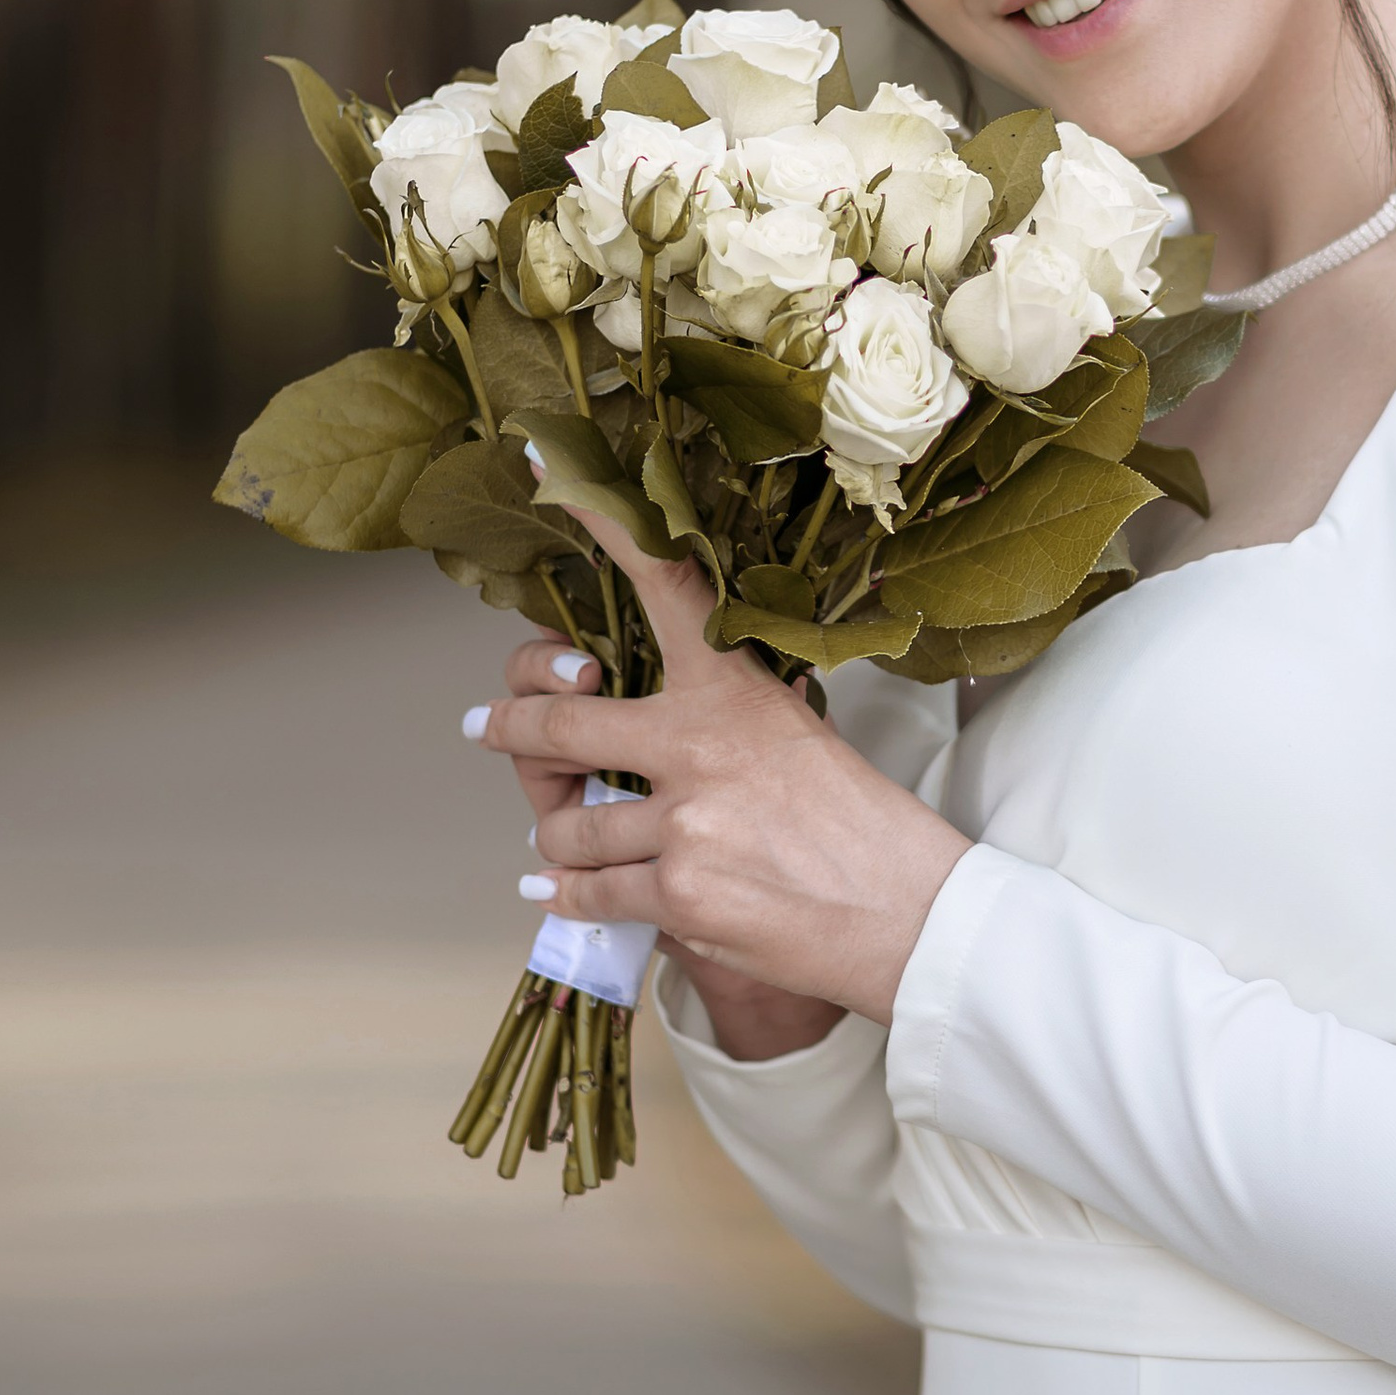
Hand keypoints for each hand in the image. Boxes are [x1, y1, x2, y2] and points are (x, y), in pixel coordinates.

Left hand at [469, 519, 969, 1040]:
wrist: (910, 919)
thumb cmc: (868, 834)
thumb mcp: (805, 742)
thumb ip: (733, 723)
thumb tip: (672, 734)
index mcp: (736, 691)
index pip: (662, 589)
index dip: (602, 531)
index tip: (550, 475)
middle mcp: (699, 745)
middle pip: (559, 721)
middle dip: (507, 726)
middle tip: (485, 724)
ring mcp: (683, 822)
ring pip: (568, 827)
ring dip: (559, 843)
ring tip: (558, 849)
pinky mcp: (676, 892)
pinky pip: (588, 891)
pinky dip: (569, 899)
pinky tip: (557, 897)